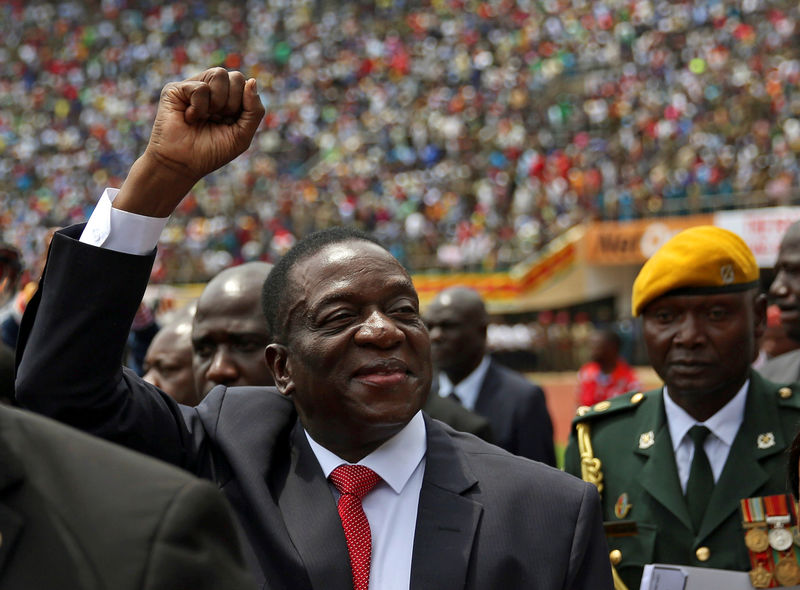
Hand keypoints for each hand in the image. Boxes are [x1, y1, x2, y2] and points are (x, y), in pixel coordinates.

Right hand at [114, 68, 264, 216]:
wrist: (183, 165)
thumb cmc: (211, 152)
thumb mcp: (242, 135)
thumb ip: (254, 110)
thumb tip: (252, 81)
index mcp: (229, 99)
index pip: (246, 85)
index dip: (244, 104)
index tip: (231, 122)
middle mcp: (211, 89)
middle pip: (236, 77)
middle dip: (232, 104)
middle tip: (217, 120)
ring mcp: (193, 87)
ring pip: (219, 74)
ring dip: (217, 102)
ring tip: (205, 117)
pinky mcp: (176, 89)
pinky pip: (200, 87)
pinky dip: (199, 108)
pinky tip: (189, 118)